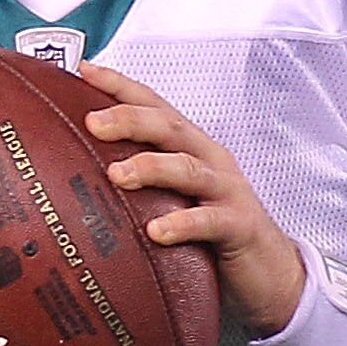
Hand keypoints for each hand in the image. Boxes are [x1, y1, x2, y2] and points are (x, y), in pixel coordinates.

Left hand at [78, 63, 307, 336]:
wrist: (270, 275)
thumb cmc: (211, 237)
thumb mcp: (174, 201)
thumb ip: (139, 187)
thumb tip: (77, 184)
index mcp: (189, 148)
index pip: (154, 106)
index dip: (121, 85)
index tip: (84, 70)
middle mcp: (208, 160)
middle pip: (168, 127)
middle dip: (130, 120)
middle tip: (93, 122)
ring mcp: (226, 191)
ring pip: (187, 168)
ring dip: (150, 167)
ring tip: (117, 175)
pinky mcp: (239, 226)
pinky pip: (209, 221)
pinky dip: (182, 223)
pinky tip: (157, 232)